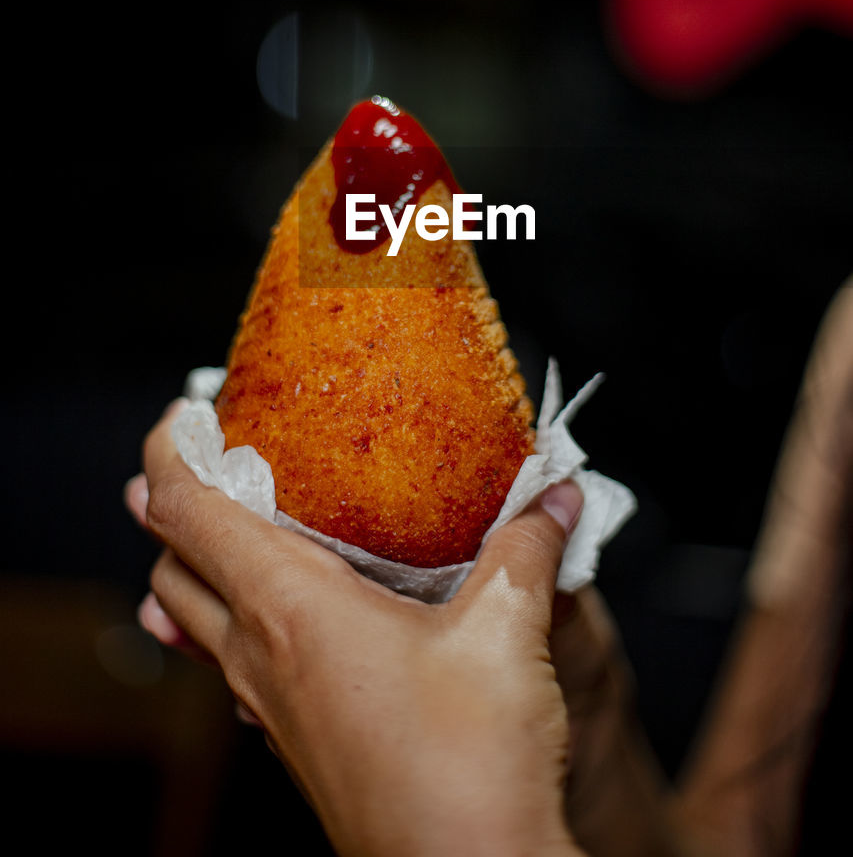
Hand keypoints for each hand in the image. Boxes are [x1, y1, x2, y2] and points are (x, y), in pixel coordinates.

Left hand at [129, 410, 589, 856]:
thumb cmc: (470, 769)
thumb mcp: (508, 633)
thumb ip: (527, 548)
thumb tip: (556, 495)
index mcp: (291, 609)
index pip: (188, 513)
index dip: (169, 453)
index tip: (181, 414)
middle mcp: (262, 656)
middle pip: (174, 566)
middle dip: (169, 505)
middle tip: (197, 460)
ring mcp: (272, 708)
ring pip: (197, 621)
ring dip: (194, 568)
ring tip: (217, 530)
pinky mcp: (296, 743)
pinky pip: (234, 669)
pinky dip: (231, 624)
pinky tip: (275, 626)